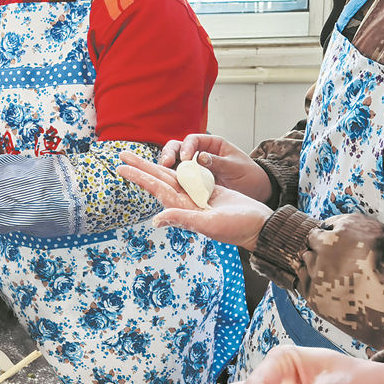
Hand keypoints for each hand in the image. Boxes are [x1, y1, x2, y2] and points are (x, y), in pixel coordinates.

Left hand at [117, 150, 271, 249]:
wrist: (261, 226)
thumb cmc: (239, 227)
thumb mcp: (211, 225)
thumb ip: (184, 220)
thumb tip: (156, 220)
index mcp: (184, 208)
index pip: (157, 188)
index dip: (139, 177)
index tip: (121, 168)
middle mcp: (187, 202)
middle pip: (159, 179)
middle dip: (141, 167)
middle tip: (122, 155)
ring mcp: (197, 197)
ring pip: (172, 177)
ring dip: (155, 167)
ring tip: (138, 158)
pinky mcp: (209, 192)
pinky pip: (189, 178)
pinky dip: (177, 170)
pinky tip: (168, 164)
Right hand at [160, 134, 273, 202]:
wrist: (257, 191)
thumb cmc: (250, 176)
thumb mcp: (236, 167)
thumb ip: (219, 162)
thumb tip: (200, 157)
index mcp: (212, 144)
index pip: (193, 140)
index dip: (186, 147)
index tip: (185, 158)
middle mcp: (201, 153)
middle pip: (178, 148)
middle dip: (170, 154)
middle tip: (166, 163)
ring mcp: (196, 167)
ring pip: (176, 162)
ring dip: (168, 166)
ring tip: (163, 173)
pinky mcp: (195, 181)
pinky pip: (180, 177)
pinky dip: (173, 179)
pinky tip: (168, 184)